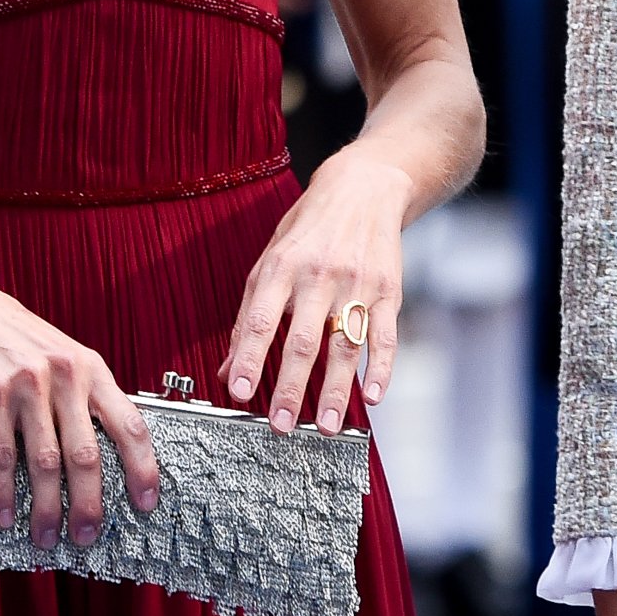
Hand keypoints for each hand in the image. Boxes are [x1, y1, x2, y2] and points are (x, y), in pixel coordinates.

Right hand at [0, 254, 159, 549]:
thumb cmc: (7, 332)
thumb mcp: (57, 352)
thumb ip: (79, 394)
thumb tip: (97, 456)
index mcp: (88, 366)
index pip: (129, 423)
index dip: (142, 468)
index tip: (145, 503)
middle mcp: (63, 374)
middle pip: (86, 455)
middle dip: (89, 505)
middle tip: (87, 536)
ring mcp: (26, 384)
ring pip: (45, 463)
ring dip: (46, 509)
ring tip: (45, 537)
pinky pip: (1, 456)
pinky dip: (3, 492)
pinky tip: (5, 514)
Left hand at [218, 148, 410, 431]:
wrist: (364, 188)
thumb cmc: (308, 228)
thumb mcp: (270, 259)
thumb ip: (249, 314)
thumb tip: (227, 367)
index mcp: (281, 267)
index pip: (260, 318)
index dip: (248, 356)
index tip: (239, 392)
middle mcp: (318, 276)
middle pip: (302, 340)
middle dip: (291, 387)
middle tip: (281, 425)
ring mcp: (356, 283)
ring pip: (344, 344)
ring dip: (337, 390)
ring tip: (328, 426)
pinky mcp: (389, 290)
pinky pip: (384, 334)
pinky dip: (381, 368)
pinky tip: (374, 396)